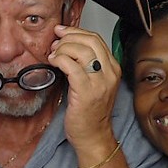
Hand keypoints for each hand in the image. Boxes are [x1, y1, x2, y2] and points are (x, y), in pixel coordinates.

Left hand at [49, 25, 119, 152]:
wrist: (93, 136)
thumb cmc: (90, 112)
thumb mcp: (95, 83)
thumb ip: (87, 65)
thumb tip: (67, 46)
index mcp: (113, 68)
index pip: (97, 39)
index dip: (77, 32)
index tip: (62, 31)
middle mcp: (109, 73)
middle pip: (91, 41)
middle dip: (69, 36)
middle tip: (56, 41)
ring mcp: (99, 82)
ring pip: (82, 51)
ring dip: (63, 48)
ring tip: (54, 54)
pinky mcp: (86, 91)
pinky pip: (72, 66)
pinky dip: (60, 60)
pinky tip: (53, 62)